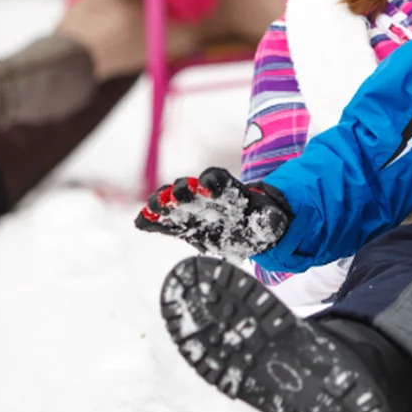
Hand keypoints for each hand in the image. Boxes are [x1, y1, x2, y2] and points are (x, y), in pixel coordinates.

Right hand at [135, 167, 290, 259]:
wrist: (248, 231)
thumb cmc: (260, 222)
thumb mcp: (270, 220)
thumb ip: (269, 220)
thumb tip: (269, 220)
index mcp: (230, 192)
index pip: (219, 179)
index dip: (214, 181)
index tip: (209, 187)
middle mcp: (206, 196)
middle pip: (193, 188)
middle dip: (185, 191)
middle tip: (178, 195)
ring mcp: (192, 211)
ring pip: (174, 202)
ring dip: (164, 203)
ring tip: (153, 208)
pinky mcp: (182, 227)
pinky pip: (165, 223)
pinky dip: (153, 221)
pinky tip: (141, 222)